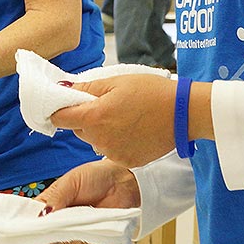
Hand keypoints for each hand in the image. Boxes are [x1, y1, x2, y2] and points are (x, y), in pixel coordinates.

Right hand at [35, 160, 140, 243]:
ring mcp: (76, 231)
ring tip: (81, 222)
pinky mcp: (93, 239)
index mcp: (50, 204)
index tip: (34, 228)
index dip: (32, 226)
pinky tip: (93, 227)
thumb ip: (54, 199)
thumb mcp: (70, 183)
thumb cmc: (96, 177)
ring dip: (70, 239)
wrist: (124, 182)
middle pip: (46, 240)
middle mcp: (61, 221)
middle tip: (59, 227)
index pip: (34, 220)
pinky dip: (88, 241)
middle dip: (50, 237)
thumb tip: (40, 216)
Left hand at [50, 75, 176, 167]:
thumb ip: (85, 88)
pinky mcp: (127, 161)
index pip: (59, 119)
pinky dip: (115, 141)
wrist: (184, 113)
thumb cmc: (151, 92)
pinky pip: (110, 151)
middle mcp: (100, 139)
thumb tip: (61, 88)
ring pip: (93, 141)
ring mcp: (113, 153)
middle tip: (104, 105)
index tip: (65, 105)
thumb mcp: (115, 82)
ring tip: (122, 116)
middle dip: (84, 118)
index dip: (59, 110)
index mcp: (95, 117)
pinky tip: (131, 130)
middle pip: (77, 130)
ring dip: (99, 131)